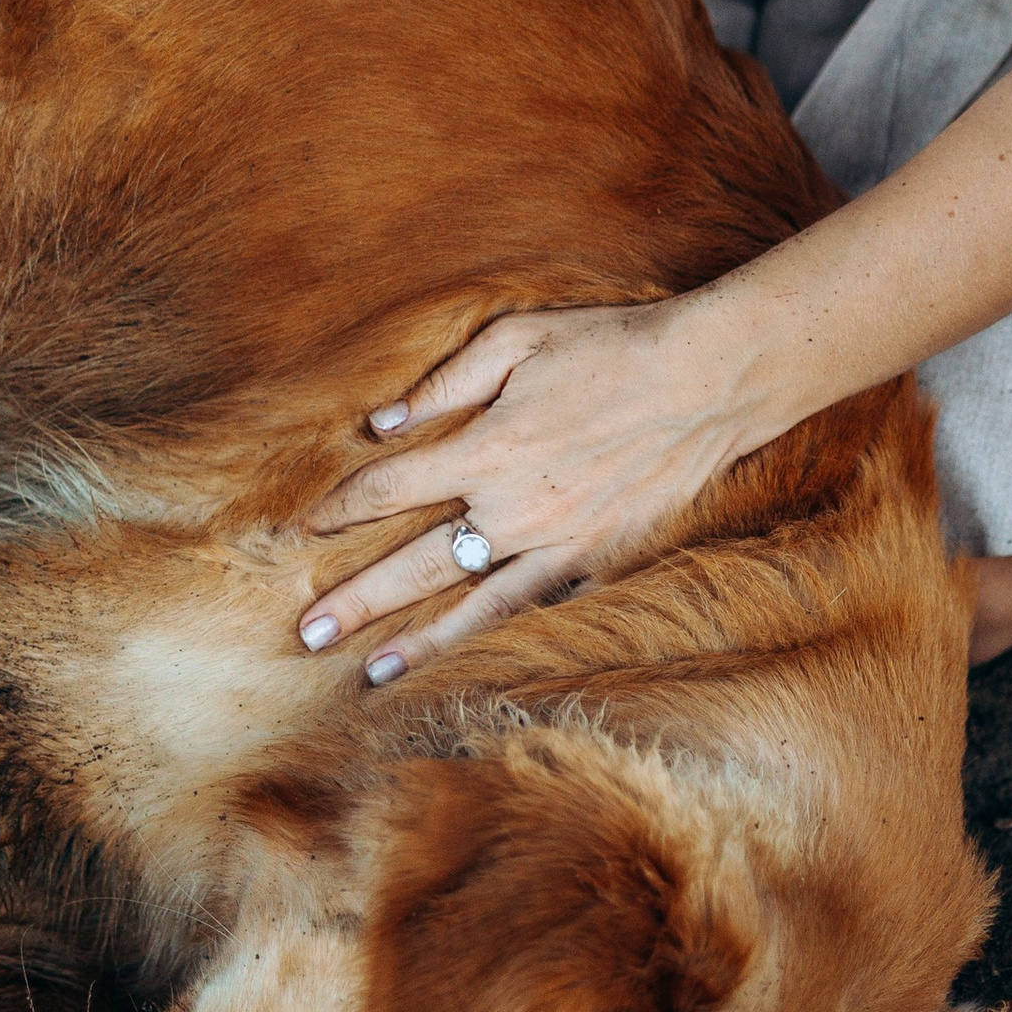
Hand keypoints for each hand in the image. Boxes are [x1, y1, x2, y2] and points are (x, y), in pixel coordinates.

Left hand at [297, 291, 758, 680]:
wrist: (708, 380)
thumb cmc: (610, 346)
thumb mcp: (518, 337)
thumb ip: (444, 382)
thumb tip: (382, 423)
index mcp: (486, 447)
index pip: (389, 487)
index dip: (339, 507)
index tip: (304, 528)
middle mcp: (513, 505)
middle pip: (414, 562)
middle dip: (355, 599)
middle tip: (307, 634)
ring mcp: (557, 541)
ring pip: (471, 603)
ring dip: (417, 641)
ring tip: (371, 673)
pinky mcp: (595, 558)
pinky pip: (533, 605)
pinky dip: (493, 635)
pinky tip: (463, 658)